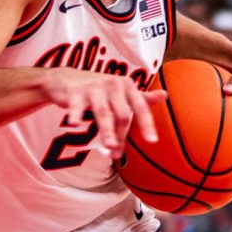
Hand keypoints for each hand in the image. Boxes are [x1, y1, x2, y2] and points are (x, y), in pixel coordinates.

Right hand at [43, 69, 166, 159]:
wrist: (66, 78)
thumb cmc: (99, 89)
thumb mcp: (121, 91)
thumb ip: (142, 97)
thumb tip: (165, 95)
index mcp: (127, 86)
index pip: (141, 107)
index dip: (147, 124)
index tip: (152, 141)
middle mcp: (113, 84)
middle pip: (122, 114)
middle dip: (122, 135)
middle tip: (118, 153)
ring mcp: (93, 87)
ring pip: (103, 112)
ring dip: (106, 131)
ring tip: (109, 146)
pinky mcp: (75, 91)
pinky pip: (77, 106)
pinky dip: (76, 115)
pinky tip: (75, 124)